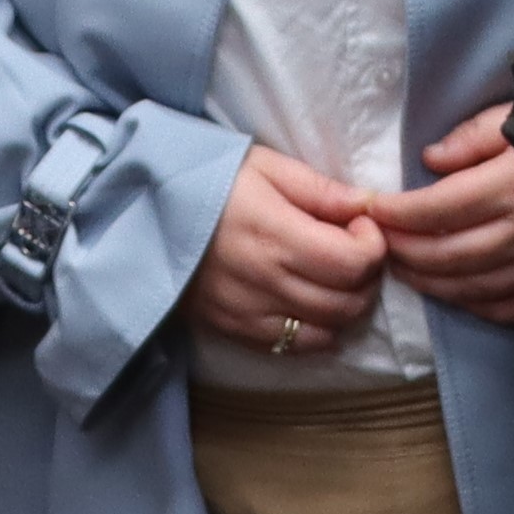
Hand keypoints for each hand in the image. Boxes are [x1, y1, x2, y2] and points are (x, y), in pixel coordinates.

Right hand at [190, 147, 394, 359]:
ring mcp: (249, 314)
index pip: (354, 262)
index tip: (359, 224)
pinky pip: (295, 347)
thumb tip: (369, 205)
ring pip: (329, 331)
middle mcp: (265, 282)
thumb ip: (320, 190)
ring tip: (333, 274)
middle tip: (352, 248)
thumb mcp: (264, 166)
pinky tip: (310, 301)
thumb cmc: (206, 181)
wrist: (140, 216)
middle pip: (349, 301)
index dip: (373, 244)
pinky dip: (317, 330)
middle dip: (366, 276)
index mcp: (275, 235)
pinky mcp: (235, 331)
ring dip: (347, 304)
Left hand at [367, 101, 513, 327]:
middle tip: (379, 246)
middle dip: (406, 253)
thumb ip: (472, 137)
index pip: (438, 209)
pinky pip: (513, 308)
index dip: (398, 214)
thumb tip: (430, 160)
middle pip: (450, 255)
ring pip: (475, 287)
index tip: (374, 210)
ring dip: (432, 284)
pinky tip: (458, 295)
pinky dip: (478, 307)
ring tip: (406, 272)